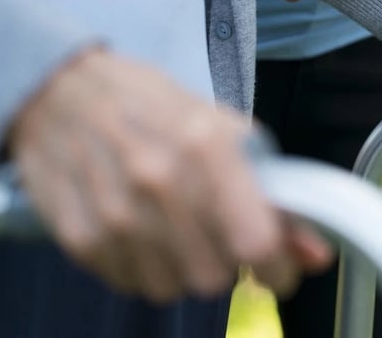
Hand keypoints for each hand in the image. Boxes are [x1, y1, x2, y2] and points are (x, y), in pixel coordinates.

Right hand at [7, 49, 331, 301]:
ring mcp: (114, 213)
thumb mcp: (228, 133)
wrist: (64, 92)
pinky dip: (145, 269)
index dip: (278, 268)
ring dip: (184, 269)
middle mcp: (160, 182)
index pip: (256, 242)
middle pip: (215, 276)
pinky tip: (143, 232)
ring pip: (172, 289)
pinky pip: (131, 284)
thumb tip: (316, 256)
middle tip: (220, 236)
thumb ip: (278, 197)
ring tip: (178, 230)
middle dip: (228, 264)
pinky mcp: (80, 237)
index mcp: (208, 147)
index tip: (282, 270)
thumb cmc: (157, 108)